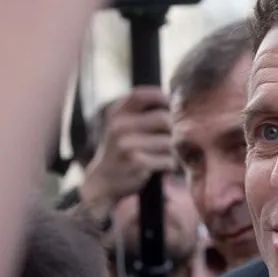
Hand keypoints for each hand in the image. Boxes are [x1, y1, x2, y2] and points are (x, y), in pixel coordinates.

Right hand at [80, 87, 174, 215]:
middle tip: (172, 138)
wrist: (103, 181)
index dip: (160, 96)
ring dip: (173, 149)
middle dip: (173, 129)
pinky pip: (168, 159)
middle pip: (164, 118)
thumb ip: (140, 112)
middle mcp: (119, 127)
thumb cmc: (120, 150)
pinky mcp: (137, 164)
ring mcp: (127, 146)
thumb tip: (173, 101)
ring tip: (166, 154)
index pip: (140, 95)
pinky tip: (163, 166)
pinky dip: (171, 164)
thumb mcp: (121, 126)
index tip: (168, 105)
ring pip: (169, 141)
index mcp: (115, 114)